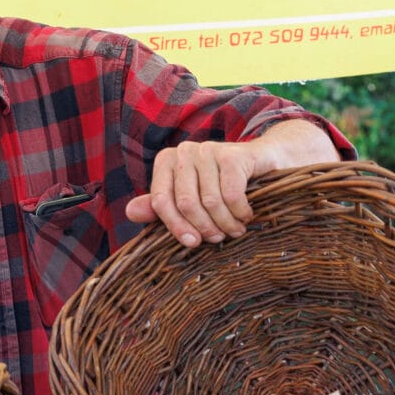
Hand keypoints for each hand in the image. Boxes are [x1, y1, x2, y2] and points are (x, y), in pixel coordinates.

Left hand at [124, 138, 260, 246]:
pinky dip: (240, 212)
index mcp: (166, 161)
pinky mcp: (233, 155)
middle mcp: (184, 152)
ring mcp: (208, 150)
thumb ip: (161, 206)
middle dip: (203, 227)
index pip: (160, 201)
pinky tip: (246, 216)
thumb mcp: (190, 196)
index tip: (192, 243)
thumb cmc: (221, 184)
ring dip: (226, 224)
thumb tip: (130, 213)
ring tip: (235, 230)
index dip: (175, 227)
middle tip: (218, 238)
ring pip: (210, 202)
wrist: (264, 160)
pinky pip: (232, 195)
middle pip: (185, 203)